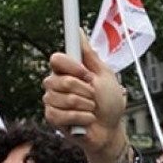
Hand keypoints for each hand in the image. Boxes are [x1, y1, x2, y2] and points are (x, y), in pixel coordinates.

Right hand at [42, 34, 127, 162]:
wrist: (110, 130)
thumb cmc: (109, 103)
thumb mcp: (104, 75)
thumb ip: (89, 55)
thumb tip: (79, 32)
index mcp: (67, 71)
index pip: (57, 59)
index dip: (73, 67)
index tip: (87, 74)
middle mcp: (56, 84)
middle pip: (60, 80)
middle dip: (84, 90)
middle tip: (93, 96)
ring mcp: (53, 100)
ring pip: (62, 98)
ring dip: (84, 106)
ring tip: (90, 109)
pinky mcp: (52, 117)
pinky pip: (60, 114)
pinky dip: (80, 117)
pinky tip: (85, 119)